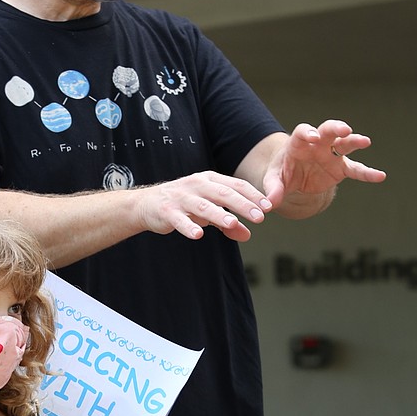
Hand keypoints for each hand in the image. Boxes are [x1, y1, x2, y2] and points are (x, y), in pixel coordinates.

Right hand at [137, 170, 273, 242]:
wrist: (147, 204)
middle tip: (260, 217)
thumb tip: (247, 235)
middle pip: (223, 193)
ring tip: (233, 224)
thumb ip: (227, 223)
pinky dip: (188, 226)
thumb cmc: (183, 205)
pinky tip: (198, 235)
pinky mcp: (167, 211)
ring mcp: (181, 198)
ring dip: (219, 215)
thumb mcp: (207, 212)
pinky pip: (179, 220)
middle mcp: (197, 185)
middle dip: (243, 205)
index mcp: (209, 180)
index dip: (253, 196)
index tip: (269, 207)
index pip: (236, 185)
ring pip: (203, 206)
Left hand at [260, 119, 385, 207]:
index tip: (312, 136)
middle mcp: (317, 144)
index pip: (302, 133)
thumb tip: (269, 204)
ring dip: (354, 141)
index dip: (307, 132)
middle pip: (327, 130)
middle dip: (336, 128)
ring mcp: (331, 154)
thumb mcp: (274, 181)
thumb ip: (273, 190)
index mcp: (298, 143)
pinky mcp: (340, 168)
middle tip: (344, 129)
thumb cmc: (282, 174)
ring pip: (344, 143)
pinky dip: (367, 173)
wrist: (292, 178)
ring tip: (365, 141)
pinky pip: (355, 170)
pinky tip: (380, 176)